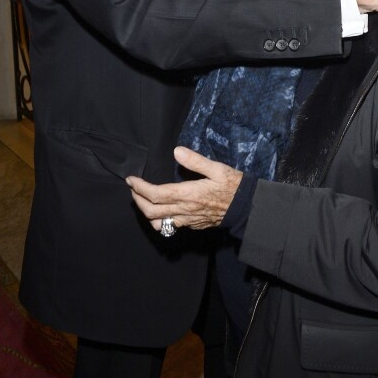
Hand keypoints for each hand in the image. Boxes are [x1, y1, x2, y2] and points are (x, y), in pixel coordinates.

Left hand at [126, 146, 242, 230]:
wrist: (246, 208)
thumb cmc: (232, 186)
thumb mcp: (217, 168)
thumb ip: (195, 161)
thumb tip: (177, 151)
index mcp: (188, 194)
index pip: (155, 194)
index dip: (139, 187)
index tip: (131, 179)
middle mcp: (185, 210)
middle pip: (151, 211)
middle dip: (137, 200)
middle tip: (133, 188)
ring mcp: (188, 220)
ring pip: (158, 222)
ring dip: (146, 212)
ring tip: (143, 200)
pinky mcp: (192, 225)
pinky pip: (170, 226)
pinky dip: (159, 218)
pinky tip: (161, 209)